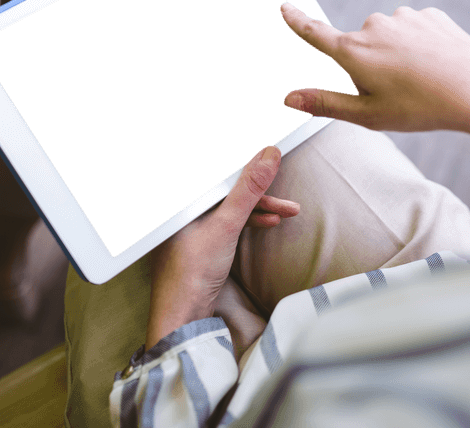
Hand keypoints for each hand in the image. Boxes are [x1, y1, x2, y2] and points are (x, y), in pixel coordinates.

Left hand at [146, 145, 296, 349]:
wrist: (182, 316)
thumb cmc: (192, 272)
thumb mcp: (226, 225)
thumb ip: (248, 189)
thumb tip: (268, 155)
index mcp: (183, 199)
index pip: (217, 171)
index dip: (245, 161)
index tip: (270, 154)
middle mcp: (183, 207)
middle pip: (225, 186)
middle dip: (258, 189)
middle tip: (285, 189)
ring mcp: (190, 223)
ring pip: (229, 203)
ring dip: (259, 206)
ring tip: (288, 211)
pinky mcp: (199, 238)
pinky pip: (227, 219)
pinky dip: (249, 220)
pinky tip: (269, 222)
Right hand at [280, 3, 469, 178]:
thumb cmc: (421, 108)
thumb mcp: (368, 115)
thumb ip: (326, 103)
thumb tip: (290, 99)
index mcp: (354, 51)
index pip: (316, 33)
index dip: (298, 21)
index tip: (285, 8)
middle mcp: (374, 26)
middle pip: (360, 46)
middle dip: (370, 65)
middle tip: (396, 93)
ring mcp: (403, 17)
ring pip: (390, 38)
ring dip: (398, 55)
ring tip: (422, 81)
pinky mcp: (430, 14)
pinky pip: (415, 30)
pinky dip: (421, 46)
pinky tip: (438, 65)